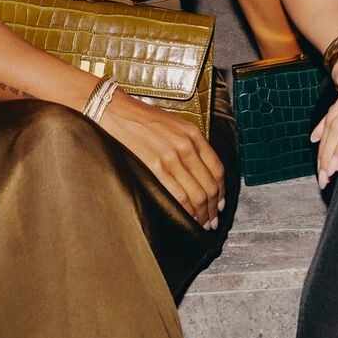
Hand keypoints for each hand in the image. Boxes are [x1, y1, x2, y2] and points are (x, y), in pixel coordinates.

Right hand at [101, 91, 224, 229]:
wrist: (116, 112)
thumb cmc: (142, 119)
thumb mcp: (174, 125)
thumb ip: (190, 144)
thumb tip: (201, 172)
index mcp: (193, 134)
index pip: (217, 169)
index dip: (221, 191)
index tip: (220, 204)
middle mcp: (186, 146)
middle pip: (209, 186)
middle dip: (213, 208)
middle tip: (213, 221)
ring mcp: (171, 158)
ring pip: (196, 195)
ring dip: (202, 214)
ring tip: (202, 224)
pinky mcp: (155, 168)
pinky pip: (178, 196)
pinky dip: (186, 212)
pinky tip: (187, 219)